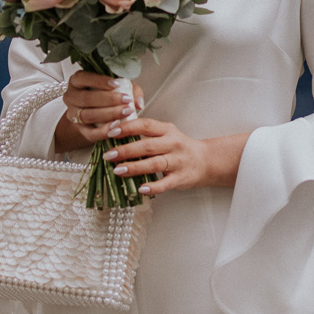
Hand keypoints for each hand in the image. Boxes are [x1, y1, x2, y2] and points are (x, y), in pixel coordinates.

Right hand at [54, 72, 143, 152]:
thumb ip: (130, 89)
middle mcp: (70, 97)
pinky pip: (90, 133)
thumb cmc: (108, 94)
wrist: (96, 112)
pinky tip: (116, 128)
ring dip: (108, 115)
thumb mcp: (119, 86)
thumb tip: (138, 103)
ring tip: (126, 113)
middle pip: (86, 98)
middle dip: (108, 100)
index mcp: (77, 81)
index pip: (83, 78)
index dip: (99, 81)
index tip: (117, 84)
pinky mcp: (80, 130)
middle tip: (127, 101)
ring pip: (87, 115)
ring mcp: (73, 114)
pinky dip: (103, 132)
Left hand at [103, 116, 249, 193]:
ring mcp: (178, 161)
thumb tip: (115, 136)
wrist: (205, 161)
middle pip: (147, 146)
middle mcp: (173, 144)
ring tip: (118, 171)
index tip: (111, 132)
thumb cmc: (179, 147)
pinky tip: (140, 189)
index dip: (128, 128)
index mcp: (167, 130)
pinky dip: (153, 186)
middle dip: (126, 150)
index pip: (145, 125)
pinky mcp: (181, 178)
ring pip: (155, 164)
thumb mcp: (166, 134)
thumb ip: (146, 134)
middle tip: (108, 155)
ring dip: (135, 168)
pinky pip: (165, 183)